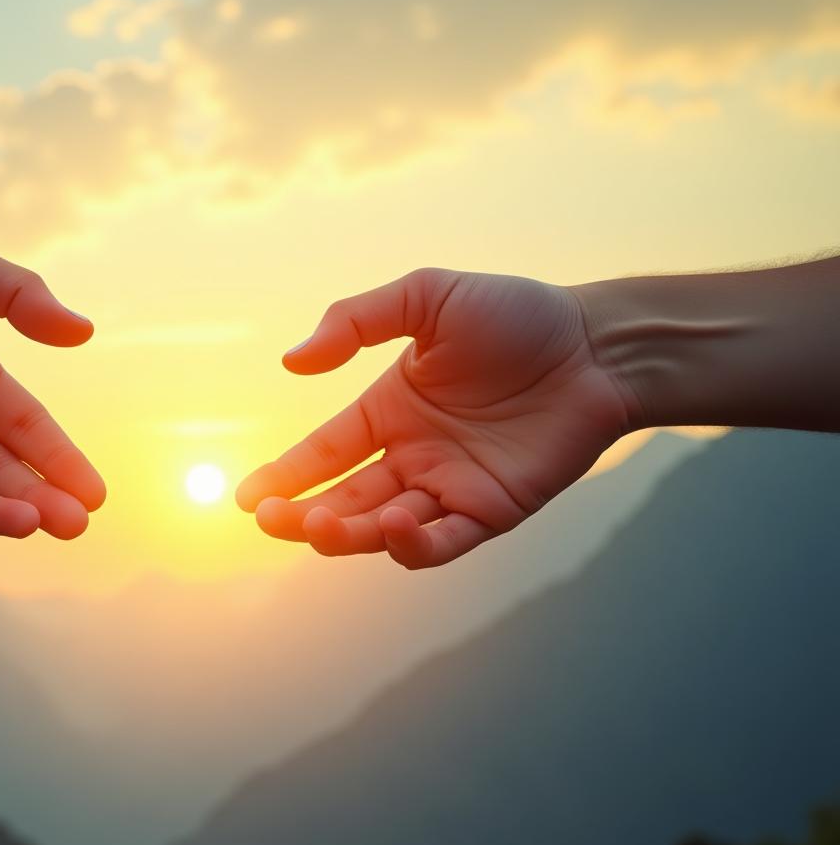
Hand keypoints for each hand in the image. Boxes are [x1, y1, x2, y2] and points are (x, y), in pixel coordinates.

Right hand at [236, 268, 634, 568]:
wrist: (597, 344)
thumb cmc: (516, 315)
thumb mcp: (427, 298)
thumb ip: (355, 321)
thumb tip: (291, 362)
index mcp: (389, 411)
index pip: (323, 454)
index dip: (283, 477)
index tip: (246, 497)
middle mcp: (412, 456)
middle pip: (342, 500)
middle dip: (300, 516)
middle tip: (271, 519)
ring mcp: (449, 488)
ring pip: (381, 529)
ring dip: (345, 534)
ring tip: (320, 524)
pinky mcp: (490, 511)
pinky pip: (441, 543)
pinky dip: (411, 545)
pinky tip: (393, 525)